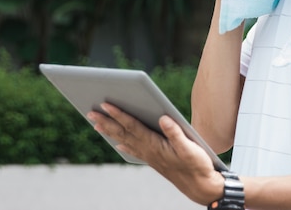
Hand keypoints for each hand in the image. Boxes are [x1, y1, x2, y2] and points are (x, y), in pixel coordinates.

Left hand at [87, 103, 223, 204]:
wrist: (200, 186)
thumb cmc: (196, 165)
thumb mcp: (190, 148)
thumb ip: (176, 133)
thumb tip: (163, 117)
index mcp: (155, 145)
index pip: (133, 126)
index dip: (119, 114)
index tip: (106, 104)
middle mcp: (149, 151)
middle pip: (124, 133)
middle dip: (107, 121)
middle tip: (90, 111)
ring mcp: (150, 156)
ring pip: (126, 141)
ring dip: (111, 131)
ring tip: (97, 124)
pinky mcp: (155, 160)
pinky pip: (135, 150)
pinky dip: (125, 145)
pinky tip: (119, 144)